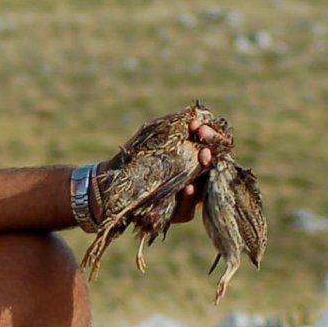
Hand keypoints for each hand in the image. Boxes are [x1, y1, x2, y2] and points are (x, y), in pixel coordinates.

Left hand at [91, 109, 218, 227]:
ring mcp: (191, 196)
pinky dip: (189, 198)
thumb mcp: (152, 134)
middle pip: (216, 162)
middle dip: (212, 146)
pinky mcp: (181, 213)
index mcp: (195, 157)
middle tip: (203, 136)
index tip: (199, 124)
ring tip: (203, 155)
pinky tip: (188, 187)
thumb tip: (192, 113)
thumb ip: (171, 124)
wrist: (112, 182)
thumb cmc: (135, 155)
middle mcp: (198, 176)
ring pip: (207, 184)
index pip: (214, 144)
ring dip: (206, 168)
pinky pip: (189, 208)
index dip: (212, 133)